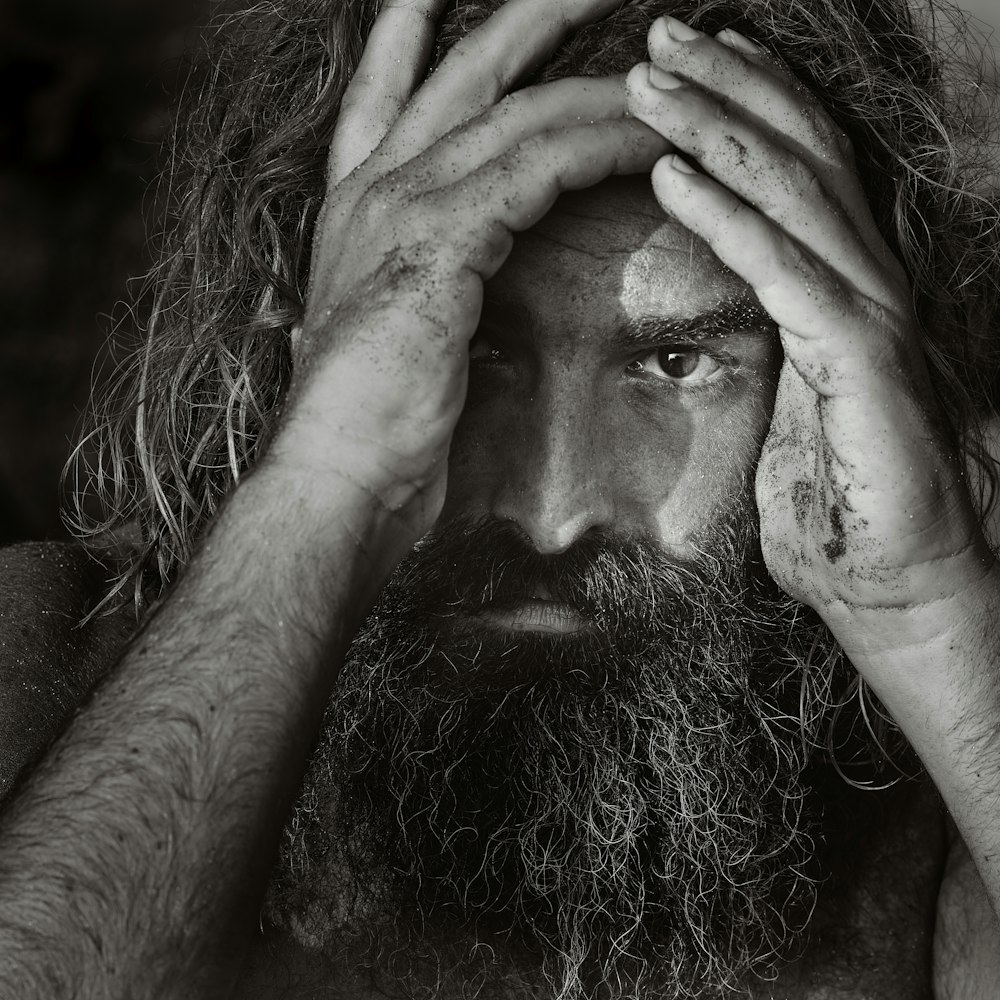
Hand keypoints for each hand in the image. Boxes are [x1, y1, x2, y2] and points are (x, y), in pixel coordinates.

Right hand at [273, 0, 667, 554]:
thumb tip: (445, 293)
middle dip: (535, 10)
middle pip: (464, 68)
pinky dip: (600, 142)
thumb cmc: (369, 429)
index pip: (384, 96)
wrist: (337, 477)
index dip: (407, 37)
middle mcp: (375, 190)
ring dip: (601, 75)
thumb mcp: (389, 340)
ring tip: (668, 41)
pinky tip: (649, 132)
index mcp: (357, 211)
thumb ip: (415, 293)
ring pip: (518, 106)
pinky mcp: (441, 239)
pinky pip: (540, 164)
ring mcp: (402, 206)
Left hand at [623, 16, 994, 652]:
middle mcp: (867, 279)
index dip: (750, 104)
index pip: (799, 170)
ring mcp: (870, 312)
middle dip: (726, 88)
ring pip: (792, 193)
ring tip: (648, 82)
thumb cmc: (837, 501)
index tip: (687, 62)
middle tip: (658, 39)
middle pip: (797, 154)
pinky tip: (670, 175)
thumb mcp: (785, 403)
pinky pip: (784, 270)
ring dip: (714, 129)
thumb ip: (764, 344)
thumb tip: (716, 318)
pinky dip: (726, 217)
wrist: (897, 583)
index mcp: (844, 285)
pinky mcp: (862, 357)